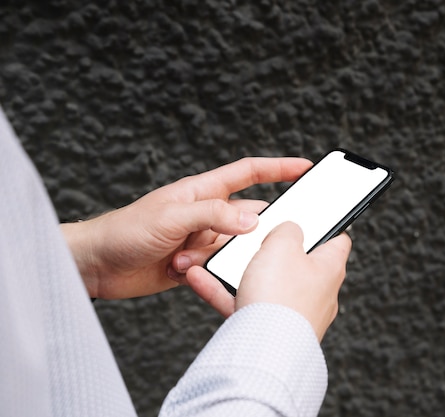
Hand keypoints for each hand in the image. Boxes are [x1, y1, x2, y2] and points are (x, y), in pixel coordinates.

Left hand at [61, 157, 311, 299]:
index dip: (278, 168)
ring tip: (185, 258)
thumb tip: (251, 223)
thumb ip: (212, 216)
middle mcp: (207, 214)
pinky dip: (206, 273)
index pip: (248, 173)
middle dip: (254, 230)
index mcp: (203, 192)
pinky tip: (182, 272)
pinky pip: (217, 269)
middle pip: (248, 218)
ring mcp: (202, 240)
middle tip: (259, 241)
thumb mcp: (171, 216)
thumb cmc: (125, 230)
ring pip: (233, 248)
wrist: (98, 265)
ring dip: (215, 257)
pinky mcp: (195, 265)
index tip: (305, 168)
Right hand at [186, 222, 351, 340]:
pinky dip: (222, 291)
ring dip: (236, 271)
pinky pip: (243, 305)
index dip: (324, 225)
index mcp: (329, 269)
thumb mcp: (283, 244)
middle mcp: (316, 294)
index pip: (337, 241)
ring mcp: (292, 314)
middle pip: (294, 263)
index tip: (308, 219)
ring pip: (262, 284)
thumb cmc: (280, 296)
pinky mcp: (269, 331)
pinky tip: (201, 278)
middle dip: (269, 251)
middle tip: (253, 240)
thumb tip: (289, 229)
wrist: (263, 349)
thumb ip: (287, 229)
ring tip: (213, 258)